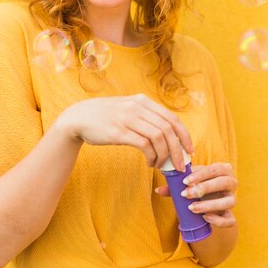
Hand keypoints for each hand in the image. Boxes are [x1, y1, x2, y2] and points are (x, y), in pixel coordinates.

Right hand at [58, 93, 193, 169]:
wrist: (78, 118)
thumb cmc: (104, 117)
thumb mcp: (127, 108)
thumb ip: (145, 116)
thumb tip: (167, 134)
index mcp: (142, 101)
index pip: (172, 118)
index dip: (184, 135)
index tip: (189, 150)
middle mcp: (137, 107)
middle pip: (168, 129)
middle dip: (178, 150)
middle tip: (180, 165)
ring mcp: (128, 118)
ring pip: (158, 138)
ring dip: (164, 156)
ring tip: (161, 165)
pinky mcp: (118, 132)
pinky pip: (144, 145)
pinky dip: (152, 157)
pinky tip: (150, 163)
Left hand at [156, 162, 236, 226]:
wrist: (208, 202)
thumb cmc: (198, 186)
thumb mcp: (188, 182)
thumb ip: (175, 185)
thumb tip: (159, 190)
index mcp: (223, 170)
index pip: (215, 169)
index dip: (200, 175)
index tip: (185, 181)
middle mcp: (232, 183)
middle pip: (224, 182)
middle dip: (204, 188)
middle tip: (186, 194)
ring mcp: (233, 200)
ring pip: (229, 201)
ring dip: (210, 204)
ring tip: (192, 208)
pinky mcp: (231, 216)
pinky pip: (230, 220)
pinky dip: (219, 220)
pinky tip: (205, 218)